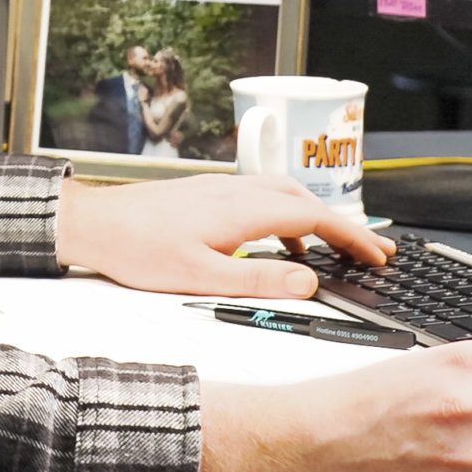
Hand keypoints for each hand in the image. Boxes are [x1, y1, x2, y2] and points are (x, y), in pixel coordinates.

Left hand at [54, 171, 392, 299]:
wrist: (93, 224)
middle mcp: (236, 192)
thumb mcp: (200, 277)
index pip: (313, 219)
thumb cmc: (137, 249)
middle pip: (306, 201)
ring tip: (335, 250)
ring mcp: (222, 189)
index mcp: (242, 210)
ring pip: (285, 195)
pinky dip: (286, 217)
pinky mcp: (208, 194)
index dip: (351, 237)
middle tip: (371, 251)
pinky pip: (263, 198)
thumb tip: (307, 282)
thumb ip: (257, 281)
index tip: (378, 254)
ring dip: (316, 219)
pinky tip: (280, 245)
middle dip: (343, 226)